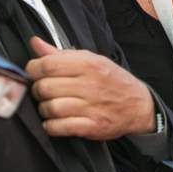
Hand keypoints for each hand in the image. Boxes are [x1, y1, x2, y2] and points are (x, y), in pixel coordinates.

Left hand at [27, 36, 155, 138]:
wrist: (138, 105)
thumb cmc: (112, 80)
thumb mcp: (91, 60)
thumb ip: (60, 54)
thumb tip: (35, 43)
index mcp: (89, 64)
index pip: (47, 65)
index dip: (33, 69)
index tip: (34, 72)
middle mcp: (90, 84)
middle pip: (45, 87)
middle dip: (38, 90)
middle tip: (43, 90)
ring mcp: (91, 107)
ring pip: (49, 108)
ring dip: (44, 109)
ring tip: (50, 106)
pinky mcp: (92, 126)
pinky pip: (59, 128)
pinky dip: (51, 126)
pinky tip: (55, 120)